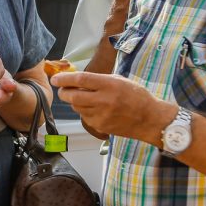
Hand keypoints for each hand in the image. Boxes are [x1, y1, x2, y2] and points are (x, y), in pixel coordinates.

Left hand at [51, 71, 165, 142]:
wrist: (149, 119)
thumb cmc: (136, 96)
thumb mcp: (119, 80)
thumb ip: (99, 80)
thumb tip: (77, 79)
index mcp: (110, 85)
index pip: (81, 79)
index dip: (65, 79)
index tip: (55, 78)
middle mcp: (104, 100)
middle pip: (73, 96)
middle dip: (64, 92)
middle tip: (62, 89)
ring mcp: (101, 115)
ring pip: (77, 107)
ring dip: (75, 101)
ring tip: (84, 97)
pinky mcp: (100, 126)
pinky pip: (85, 117)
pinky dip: (85, 111)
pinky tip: (95, 108)